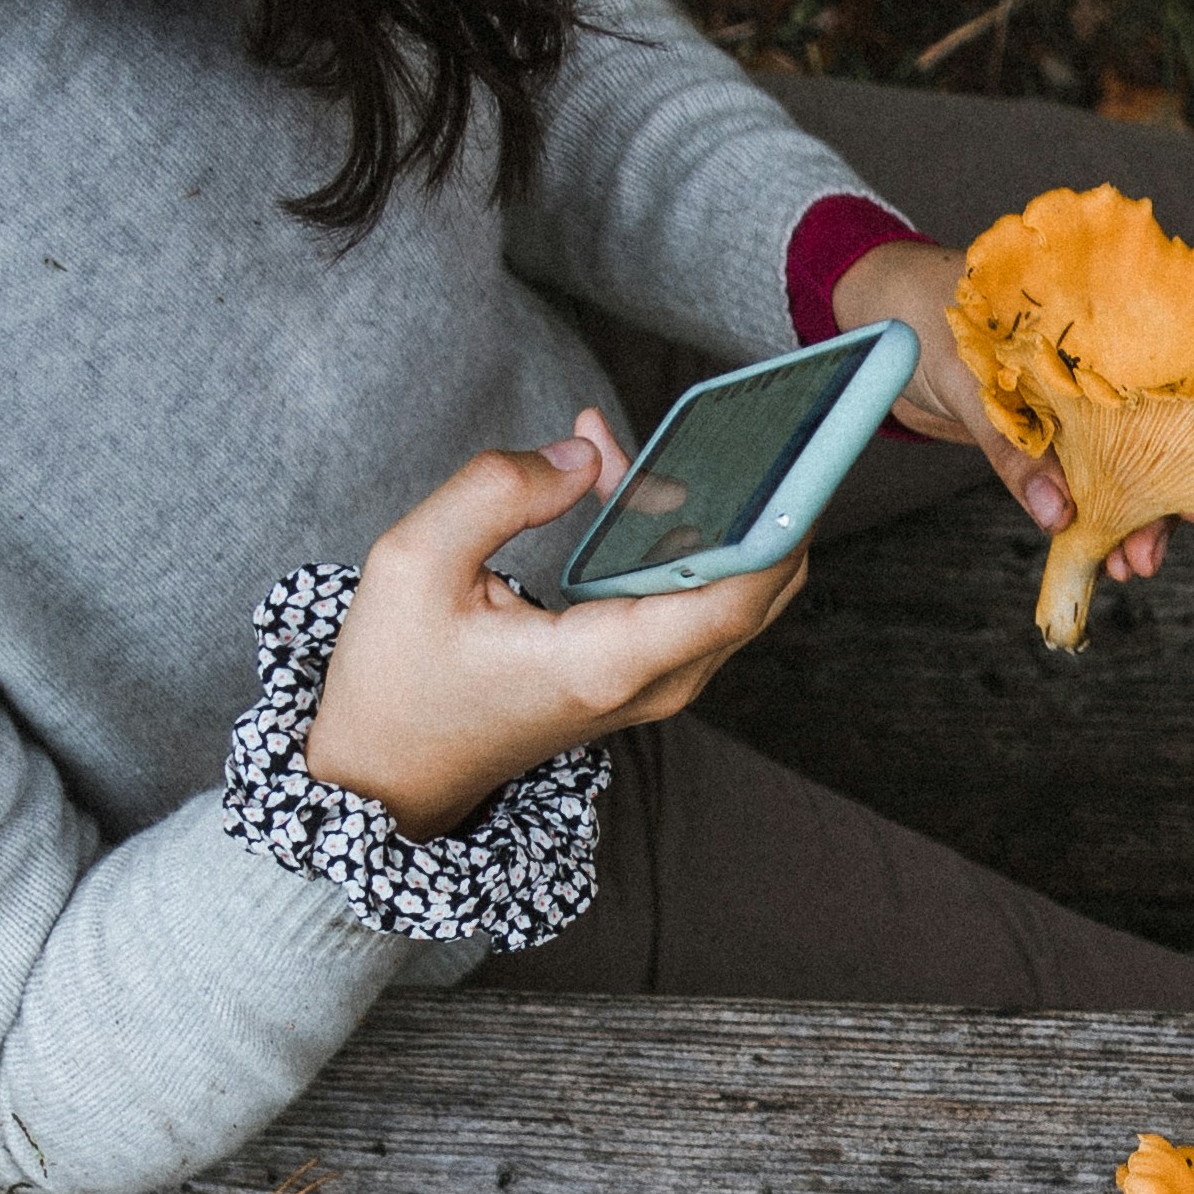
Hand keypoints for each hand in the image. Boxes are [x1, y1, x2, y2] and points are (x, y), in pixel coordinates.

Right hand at [307, 412, 804, 834]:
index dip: (781, 526)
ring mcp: (652, 685)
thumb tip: (586, 454)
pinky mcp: (640, 675)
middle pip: (751, 588)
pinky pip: (687, 598)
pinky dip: (669, 537)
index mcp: (605, 664)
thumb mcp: (413, 562)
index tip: (806, 458)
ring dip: (697, 510)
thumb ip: (499, 491)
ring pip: (722, 589)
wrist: (387, 772)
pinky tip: (613, 479)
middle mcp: (650, 684)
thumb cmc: (395, 677)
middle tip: (723, 421)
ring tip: (621, 445)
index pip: (734, 598)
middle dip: (747, 500)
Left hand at [830, 238, 1177, 592]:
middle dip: (1150, 505)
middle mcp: (1091, 369)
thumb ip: (1014, 451)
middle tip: (1142, 561)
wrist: (876, 319)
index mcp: (1090, 333)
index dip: (1178, 451)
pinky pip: (1077, 478)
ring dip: (1124, 520)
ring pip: (1114, 467)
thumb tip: (1061, 517)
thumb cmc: (920, 320)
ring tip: (1126, 568)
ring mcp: (1069, 406)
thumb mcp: (970, 384)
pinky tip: (1100, 549)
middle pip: (1142, 441)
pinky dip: (1088, 516)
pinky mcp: (1043, 434)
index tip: (1186, 507)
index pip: (1154, 395)